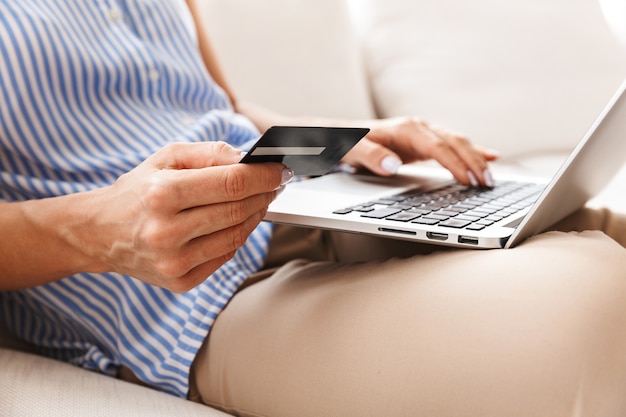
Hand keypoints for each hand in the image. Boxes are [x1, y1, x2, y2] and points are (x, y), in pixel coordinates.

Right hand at [86, 142, 291, 291]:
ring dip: (256, 215)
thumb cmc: (137, 191)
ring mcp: (174, 261)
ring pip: (238, 236)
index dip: (265, 176)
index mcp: (162, 194)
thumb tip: (249, 159)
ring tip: (257, 200)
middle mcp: (167, 231)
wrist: (100, 233)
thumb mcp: (166, 157)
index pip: (232, 183)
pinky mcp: (180, 281)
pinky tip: (233, 223)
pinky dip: (236, 237)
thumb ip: (210, 152)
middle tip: (274, 184)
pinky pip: (225, 256)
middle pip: (239, 210)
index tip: (281, 170)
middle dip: (265, 194)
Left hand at [341, 117, 498, 186]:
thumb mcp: (353, 151)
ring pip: (458, 143)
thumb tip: (392, 165)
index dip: (454, 164)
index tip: (467, 180)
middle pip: (455, 142)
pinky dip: (473, 151)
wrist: (343, 136)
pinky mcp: (425, 142)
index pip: (438, 147)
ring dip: (477, 159)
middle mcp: (420, 127)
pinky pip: (453, 146)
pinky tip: (490, 157)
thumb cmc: (349, 144)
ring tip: (492, 178)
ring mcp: (425, 133)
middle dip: (474, 162)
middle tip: (488, 183)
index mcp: (407, 129)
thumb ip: (371, 156)